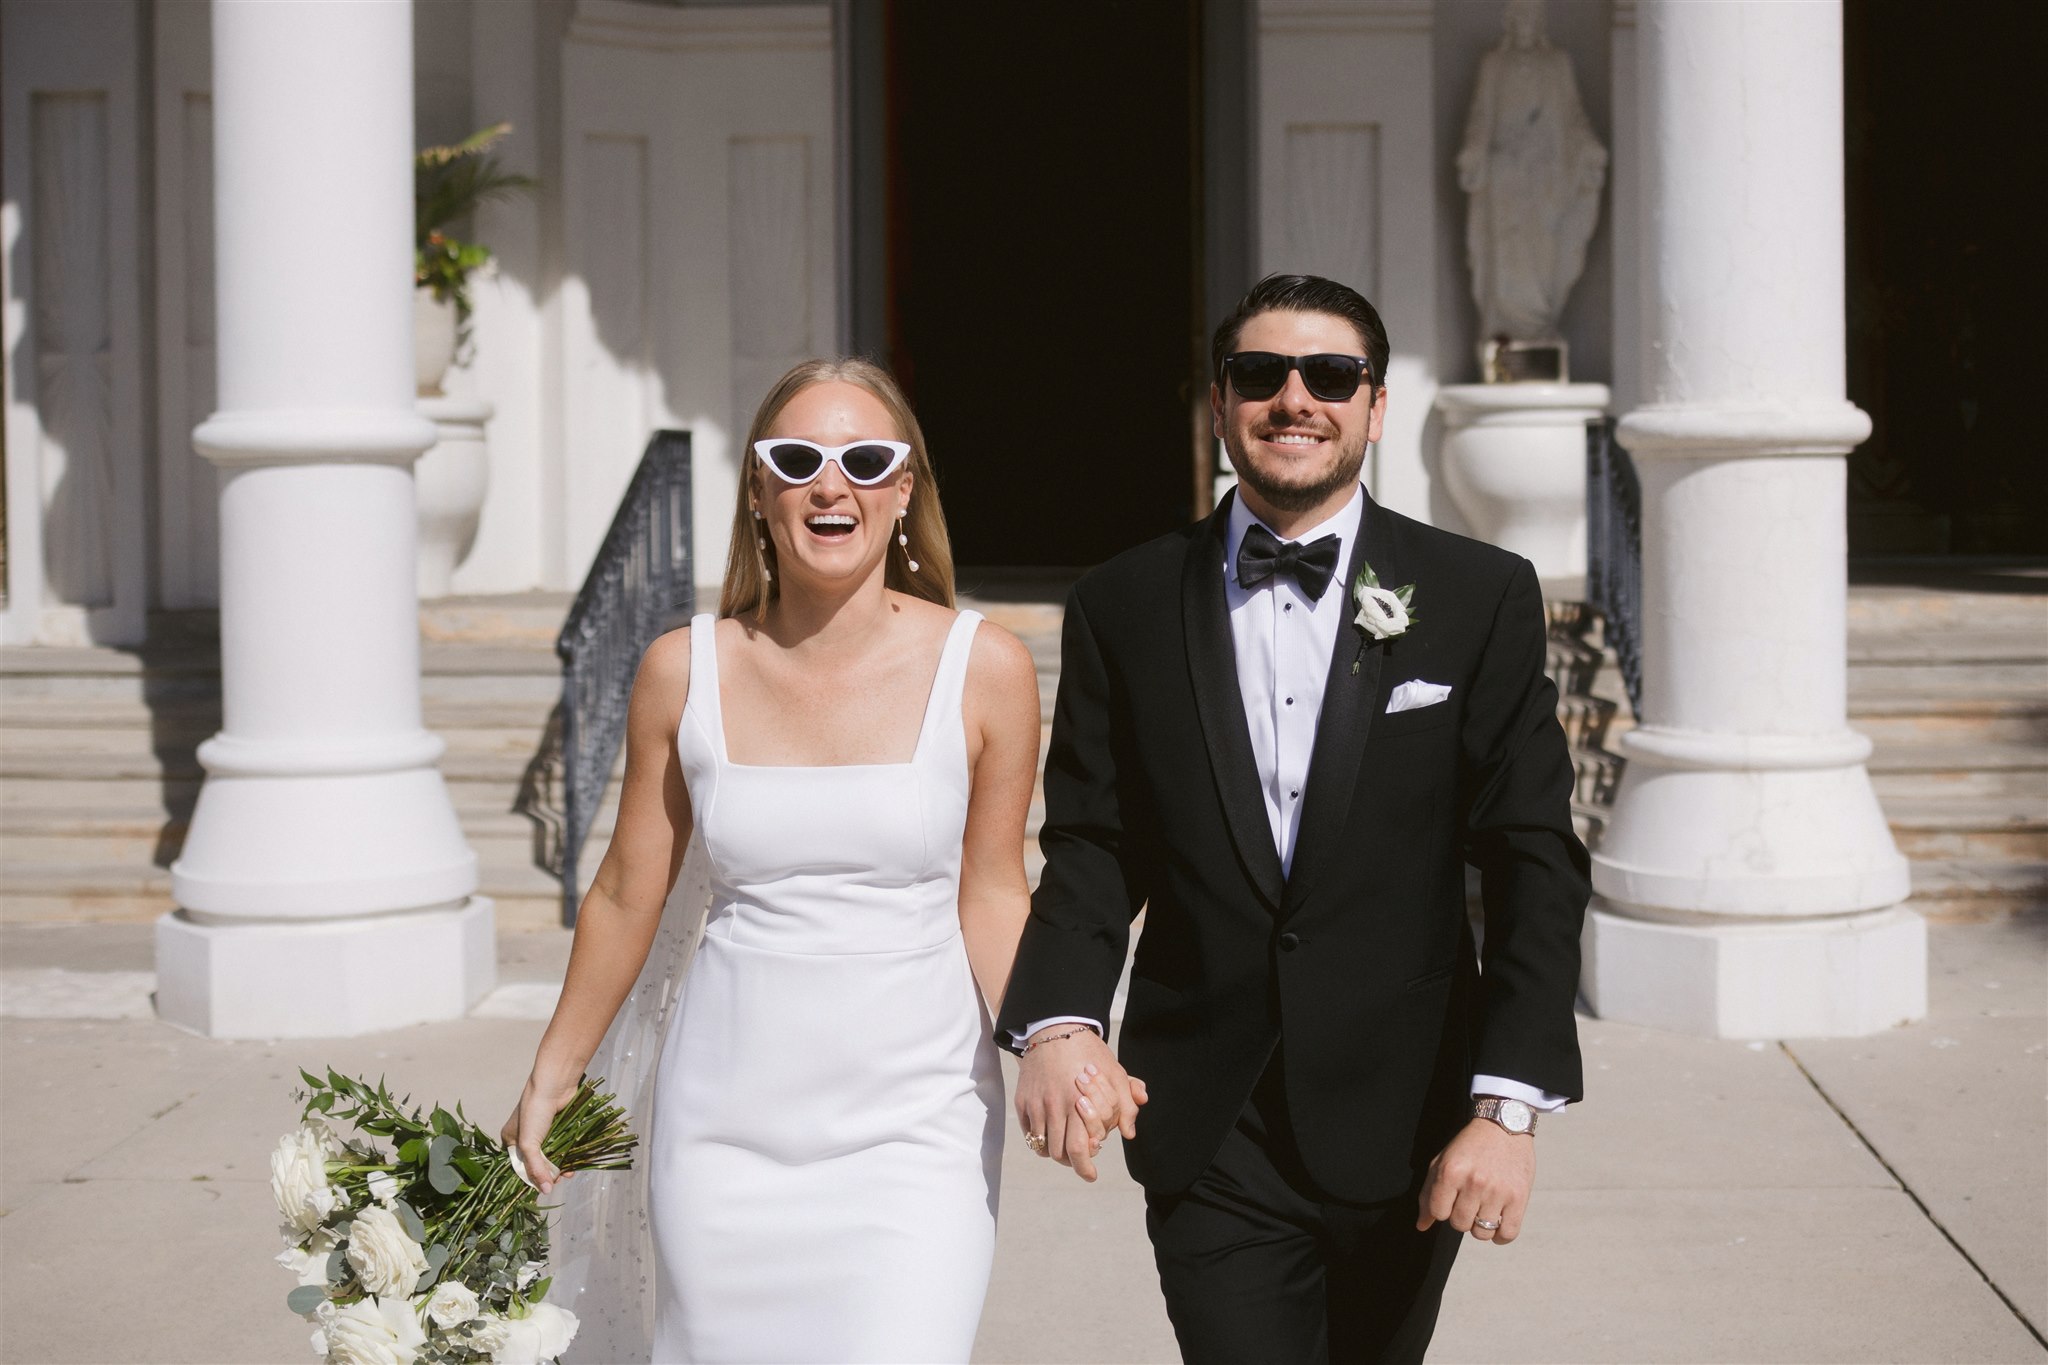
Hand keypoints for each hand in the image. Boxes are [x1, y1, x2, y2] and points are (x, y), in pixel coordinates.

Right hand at [500, 1071, 579, 1196]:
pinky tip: (572, 1166)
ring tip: (567, 1175)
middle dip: (547, 1174)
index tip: (542, 1188)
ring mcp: (543, 1134)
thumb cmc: (535, 1112)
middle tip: (556, 1181)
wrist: (556, 1085)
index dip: (530, 1178)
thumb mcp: (529, 1144)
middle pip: (536, 1164)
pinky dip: (567, 1158)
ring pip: (551, 1158)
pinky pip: (562, 1149)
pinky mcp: (559, 1130)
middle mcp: (525, 1138)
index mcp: (511, 1140)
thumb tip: (545, 1191)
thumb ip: (536, 1168)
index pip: (519, 1167)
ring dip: (559, 1168)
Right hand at [1014, 1027, 1147, 1182]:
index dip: (1085, 1167)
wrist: (1055, 1028)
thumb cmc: (1089, 1052)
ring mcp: (1036, 1104)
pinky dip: (1040, 1140)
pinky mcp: (1023, 1101)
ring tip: (1067, 1149)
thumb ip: (1126, 1104)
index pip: (1079, 1148)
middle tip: (1081, 1163)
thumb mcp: (1114, 1073)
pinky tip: (1052, 1135)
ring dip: (1056, 1153)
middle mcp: (1055, 1106)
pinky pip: (1030, 1132)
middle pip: (1060, 1153)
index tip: (1091, 1174)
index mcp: (1079, 1101)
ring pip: (1043, 1145)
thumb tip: (1129, 1133)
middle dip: (1072, 1164)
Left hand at [1416, 1117, 1534, 1243]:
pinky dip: (1501, 1235)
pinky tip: (1498, 1221)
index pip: (1438, 1213)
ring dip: (1480, 1226)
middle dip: (1461, 1217)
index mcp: (1451, 1172)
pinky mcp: (1519, 1198)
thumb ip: (1428, 1194)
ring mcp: (1497, 1191)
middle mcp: (1474, 1182)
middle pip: (1459, 1225)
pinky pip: (1507, 1234)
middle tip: (1469, 1201)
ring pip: (1482, 1233)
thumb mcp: (1442, 1162)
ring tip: (1484, 1208)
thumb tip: (1422, 1225)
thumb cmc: (1470, 1146)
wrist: (1504, 1127)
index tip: (1452, 1198)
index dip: (1443, 1208)